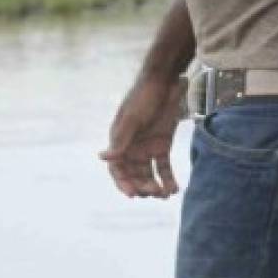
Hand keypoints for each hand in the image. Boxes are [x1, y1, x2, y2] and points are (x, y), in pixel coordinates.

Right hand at [99, 75, 184, 198]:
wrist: (166, 82)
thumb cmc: (144, 97)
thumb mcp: (133, 119)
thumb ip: (121, 141)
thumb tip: (102, 157)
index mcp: (120, 141)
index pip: (117, 169)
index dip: (123, 183)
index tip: (133, 194)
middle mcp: (132, 148)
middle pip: (134, 175)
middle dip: (142, 186)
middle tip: (154, 192)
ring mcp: (147, 147)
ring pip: (149, 175)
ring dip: (155, 186)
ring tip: (165, 194)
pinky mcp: (162, 145)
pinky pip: (163, 168)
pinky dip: (168, 179)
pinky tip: (174, 189)